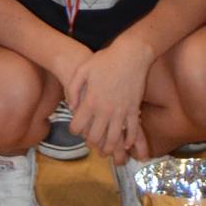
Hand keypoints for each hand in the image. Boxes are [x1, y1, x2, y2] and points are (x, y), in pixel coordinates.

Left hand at [66, 41, 151, 160]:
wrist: (131, 55)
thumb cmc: (105, 60)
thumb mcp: (83, 69)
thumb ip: (73, 89)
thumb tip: (71, 107)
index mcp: (91, 101)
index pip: (78, 126)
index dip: (74, 130)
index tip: (75, 129)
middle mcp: (105, 110)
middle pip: (95, 137)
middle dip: (91, 143)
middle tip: (90, 142)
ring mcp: (121, 111)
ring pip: (114, 139)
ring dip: (109, 148)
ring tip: (106, 150)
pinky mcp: (134, 109)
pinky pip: (132, 131)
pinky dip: (129, 141)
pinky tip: (125, 144)